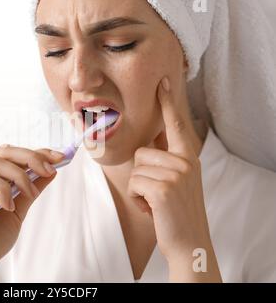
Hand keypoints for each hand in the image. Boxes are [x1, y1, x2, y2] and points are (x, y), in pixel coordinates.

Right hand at [0, 144, 64, 281]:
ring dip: (20, 176)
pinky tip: (9, 206)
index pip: (17, 154)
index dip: (39, 152)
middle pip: (6, 151)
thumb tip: (51, 171)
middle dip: (31, 157)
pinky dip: (3, 191)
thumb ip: (32, 190)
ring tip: (30, 194)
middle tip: (49, 170)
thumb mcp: (21, 209)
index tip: (60, 157)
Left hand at [127, 77, 220, 281]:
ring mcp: (176, 174)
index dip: (167, 102)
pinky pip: (134, 183)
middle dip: (141, 175)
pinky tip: (152, 209)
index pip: (175, 124)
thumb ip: (167, 160)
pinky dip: (137, 199)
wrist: (189, 243)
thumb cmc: (176, 211)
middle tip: (157, 195)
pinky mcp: (163, 188)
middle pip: (141, 152)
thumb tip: (149, 144)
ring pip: (135, 169)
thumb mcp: (178, 181)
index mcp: (188, 157)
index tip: (162, 81)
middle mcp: (185, 162)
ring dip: (139, 188)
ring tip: (156, 202)